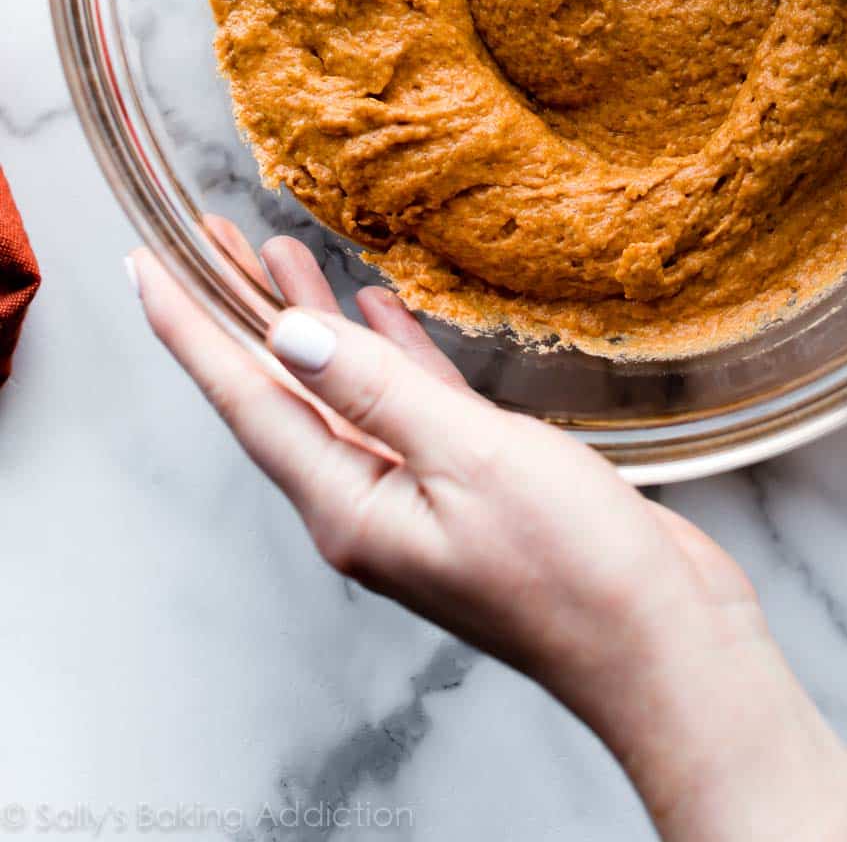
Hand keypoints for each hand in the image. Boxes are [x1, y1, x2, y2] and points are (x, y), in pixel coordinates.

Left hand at [131, 237, 846, 840]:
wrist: (664, 646)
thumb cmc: (576, 571)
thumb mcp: (471, 462)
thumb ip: (381, 391)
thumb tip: (291, 335)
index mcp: (351, 506)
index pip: (248, 400)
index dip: (192, 329)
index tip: (147, 267)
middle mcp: (370, 504)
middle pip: (283, 391)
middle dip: (239, 312)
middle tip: (210, 235)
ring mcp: (419, 497)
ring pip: (342, 391)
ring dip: (311, 324)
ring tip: (279, 253)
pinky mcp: (471, 486)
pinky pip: (405, 406)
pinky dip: (386, 356)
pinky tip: (379, 312)